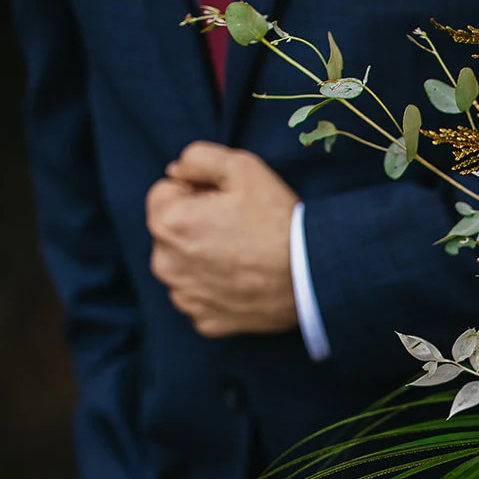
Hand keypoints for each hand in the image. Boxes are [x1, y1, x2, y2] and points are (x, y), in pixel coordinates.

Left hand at [147, 142, 298, 337]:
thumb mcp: (243, 166)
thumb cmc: (278, 219)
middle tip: (239, 228)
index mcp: (168, 222)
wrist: (313, 273)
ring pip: (184, 266)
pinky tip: (245, 280)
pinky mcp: (205, 321)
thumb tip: (176, 172)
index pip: (165, 193)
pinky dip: (217, 289)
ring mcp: (185, 297)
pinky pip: (201, 297)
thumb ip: (197, 157)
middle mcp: (165, 264)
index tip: (227, 203)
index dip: (197, 191)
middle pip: (171, 232)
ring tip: (244, 255)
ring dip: (203, 258)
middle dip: (196, 226)